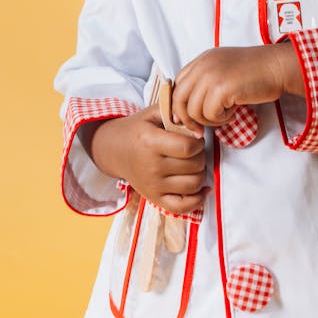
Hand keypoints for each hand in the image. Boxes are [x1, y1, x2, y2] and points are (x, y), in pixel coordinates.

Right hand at [82, 105, 207, 213]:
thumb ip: (176, 111)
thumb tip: (198, 126)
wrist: (115, 150)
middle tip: (195, 150)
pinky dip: (197, 200)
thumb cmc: (139, 129)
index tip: (196, 138)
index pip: (187, 148)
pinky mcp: (154, 199)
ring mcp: (153, 186)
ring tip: (194, 164)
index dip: (199, 142)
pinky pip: (182, 207)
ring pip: (193, 185)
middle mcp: (152, 167)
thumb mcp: (153, 113)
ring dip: (200, 174)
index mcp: (151, 143)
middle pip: (193, 166)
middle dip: (201, 156)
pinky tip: (202, 189)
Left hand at [172, 43, 304, 131]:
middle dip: (187, 120)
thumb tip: (186, 111)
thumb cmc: (255, 71)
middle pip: (179, 99)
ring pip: (193, 111)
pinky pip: (210, 115)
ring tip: (225, 115)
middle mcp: (203, 65)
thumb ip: (205, 82)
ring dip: (209, 120)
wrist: (277, 66)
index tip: (188, 120)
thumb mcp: (224, 69)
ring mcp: (210, 76)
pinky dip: (221, 120)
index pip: (178, 84)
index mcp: (202, 59)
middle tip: (199, 131)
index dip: (179, 105)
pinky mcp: (221, 89)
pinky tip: (234, 113)